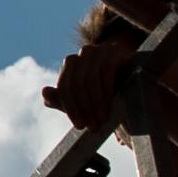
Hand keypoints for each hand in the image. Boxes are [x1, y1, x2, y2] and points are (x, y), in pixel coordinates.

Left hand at [46, 16, 140, 130]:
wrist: (133, 81)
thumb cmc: (104, 93)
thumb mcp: (82, 100)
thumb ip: (62, 99)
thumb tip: (44, 92)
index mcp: (71, 64)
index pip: (65, 86)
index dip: (71, 108)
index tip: (80, 126)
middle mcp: (83, 53)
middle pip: (76, 83)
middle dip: (84, 108)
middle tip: (93, 127)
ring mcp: (99, 49)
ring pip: (90, 78)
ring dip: (96, 103)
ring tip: (102, 120)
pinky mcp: (114, 50)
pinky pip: (106, 71)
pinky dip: (106, 92)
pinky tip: (110, 107)